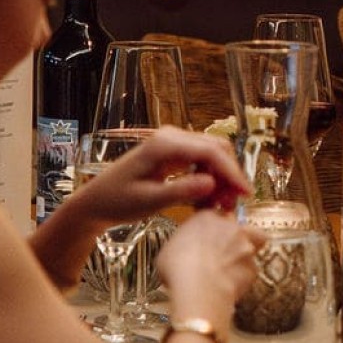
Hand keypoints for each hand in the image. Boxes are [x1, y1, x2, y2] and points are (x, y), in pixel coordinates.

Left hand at [63, 126, 249, 228]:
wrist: (96, 202)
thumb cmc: (117, 201)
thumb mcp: (149, 201)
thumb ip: (181, 191)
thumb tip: (212, 184)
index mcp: (165, 144)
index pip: (210, 152)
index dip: (231, 172)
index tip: (245, 194)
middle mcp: (172, 136)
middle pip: (216, 149)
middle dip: (229, 175)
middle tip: (234, 204)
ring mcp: (174, 143)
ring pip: (212, 155)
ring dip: (221, 178)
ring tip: (221, 205)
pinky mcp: (174, 152)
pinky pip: (202, 161)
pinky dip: (210, 179)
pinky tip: (209, 200)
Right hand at [154, 208, 262, 324]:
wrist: (199, 288)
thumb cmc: (178, 268)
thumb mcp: (168, 250)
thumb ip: (182, 244)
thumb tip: (184, 251)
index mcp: (206, 218)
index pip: (214, 215)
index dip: (212, 227)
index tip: (207, 238)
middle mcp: (229, 227)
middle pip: (238, 225)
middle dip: (234, 236)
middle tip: (222, 252)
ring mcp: (245, 246)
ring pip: (255, 243)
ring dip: (243, 254)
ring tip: (229, 271)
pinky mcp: (253, 267)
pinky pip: (250, 270)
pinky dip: (243, 277)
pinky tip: (230, 286)